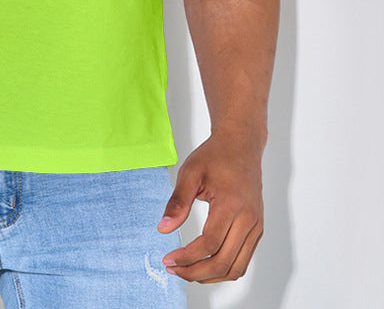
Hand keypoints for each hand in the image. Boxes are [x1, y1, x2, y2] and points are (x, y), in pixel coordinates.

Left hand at [157, 131, 263, 282]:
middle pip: (224, 262)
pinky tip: (203, 264)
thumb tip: (163, 229)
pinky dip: (223, 268)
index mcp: (232, 204)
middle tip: (173, 269)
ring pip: (236, 267)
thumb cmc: (215, 156)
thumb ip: (177, 202)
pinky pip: (243, 259)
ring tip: (186, 271)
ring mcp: (256, 226)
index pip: (210, 243)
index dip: (187, 257)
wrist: (241, 146)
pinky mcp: (257, 229)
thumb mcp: (190, 172)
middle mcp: (249, 219)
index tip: (168, 258)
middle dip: (196, 272)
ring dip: (210, 275)